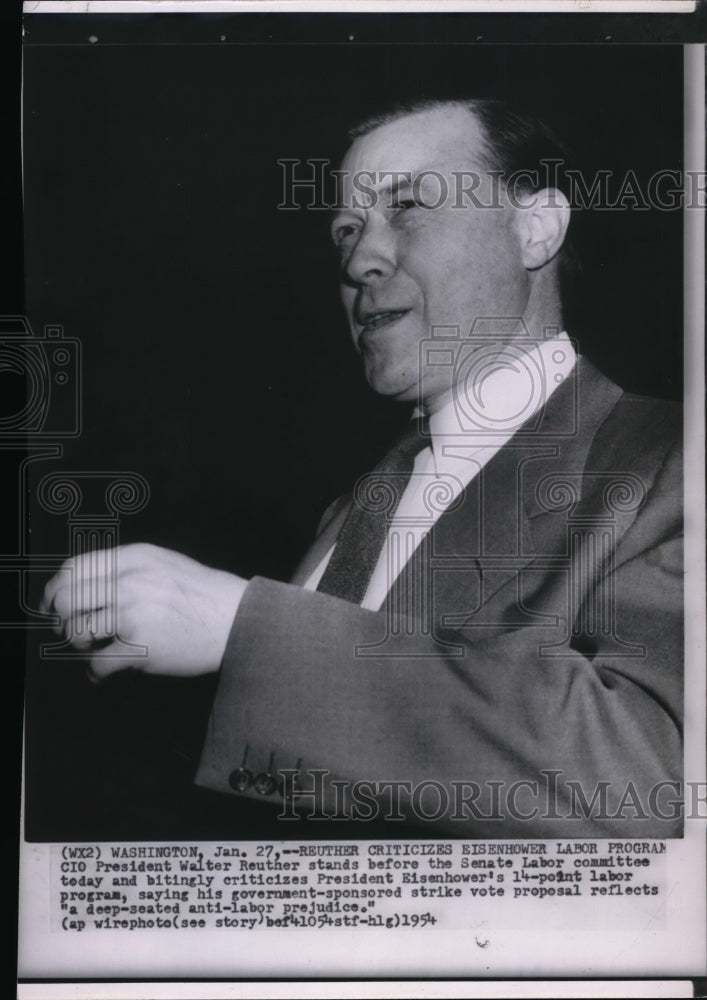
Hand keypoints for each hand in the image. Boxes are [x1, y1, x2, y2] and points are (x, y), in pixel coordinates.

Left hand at [40, 543, 246, 679]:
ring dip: (81, 646)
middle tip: (75, 631)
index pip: (73, 567)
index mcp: (134, 558)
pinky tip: (104, 673)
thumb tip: (85, 584)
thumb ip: (127, 568)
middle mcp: (129, 581)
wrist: (237, 620)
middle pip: (66, 599)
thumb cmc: (204, 595)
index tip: (52, 605)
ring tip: (97, 649)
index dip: (55, 589)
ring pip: (76, 631)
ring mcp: (133, 614)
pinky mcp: (140, 647)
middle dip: (62, 620)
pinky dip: (96, 673)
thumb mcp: (164, 563)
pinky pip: (97, 663)